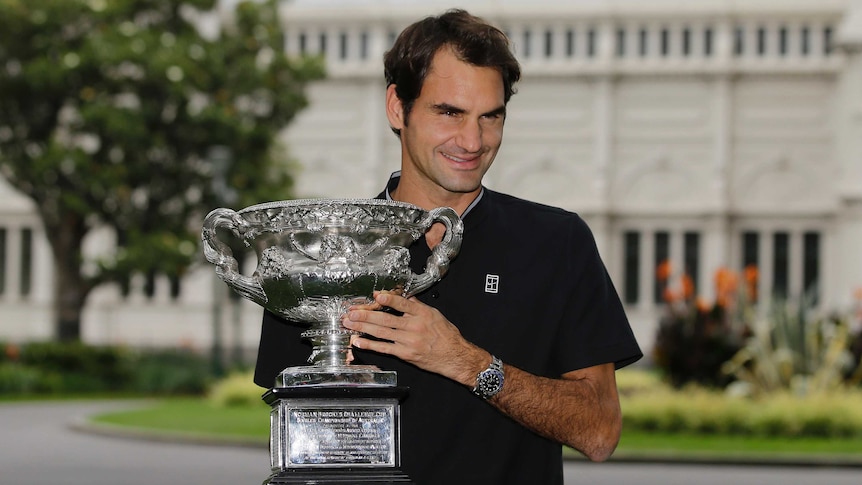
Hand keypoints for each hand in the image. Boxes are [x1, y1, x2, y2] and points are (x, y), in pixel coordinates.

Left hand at [342, 292, 485, 385]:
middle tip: (351, 311)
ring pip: (381, 332)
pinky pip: (384, 348)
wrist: (454, 356)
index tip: (376, 295)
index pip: (402, 303)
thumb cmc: (446, 336)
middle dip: (365, 315)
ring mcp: (408, 341)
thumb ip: (418, 306)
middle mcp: (414, 327)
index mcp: (422, 314)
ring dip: (362, 327)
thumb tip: (405, 296)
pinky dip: (369, 344)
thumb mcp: (435, 315)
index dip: (388, 299)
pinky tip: (358, 341)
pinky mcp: (405, 354)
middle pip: (386, 319)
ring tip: (349, 323)